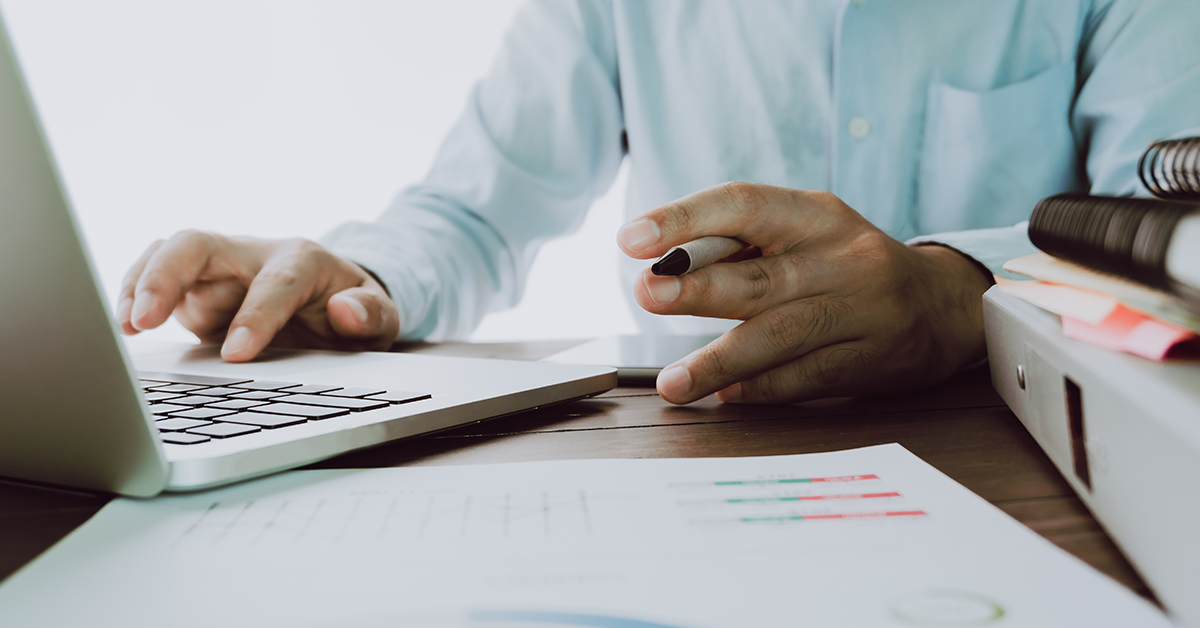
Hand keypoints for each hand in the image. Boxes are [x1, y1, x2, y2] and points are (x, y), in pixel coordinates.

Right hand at [117, 231, 399, 361]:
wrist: (340, 302)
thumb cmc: (356, 310)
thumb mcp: (381, 318)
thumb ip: (370, 314)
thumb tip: (346, 310)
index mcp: (303, 260)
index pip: (274, 282)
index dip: (255, 315)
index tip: (237, 354)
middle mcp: (255, 256)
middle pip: (202, 244)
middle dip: (169, 275)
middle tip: (146, 319)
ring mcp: (220, 271)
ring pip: (170, 254)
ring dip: (142, 283)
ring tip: (126, 324)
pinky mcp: (198, 290)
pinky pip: (156, 278)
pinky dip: (135, 294)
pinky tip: (125, 325)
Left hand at [617, 183, 992, 404]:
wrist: (940, 305)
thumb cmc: (846, 264)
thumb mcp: (804, 234)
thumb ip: (741, 246)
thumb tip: (661, 266)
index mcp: (815, 215)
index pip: (743, 204)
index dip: (684, 219)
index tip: (632, 239)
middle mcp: (842, 258)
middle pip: (761, 275)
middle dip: (697, 288)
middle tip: (647, 294)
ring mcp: (860, 311)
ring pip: (779, 336)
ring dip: (717, 361)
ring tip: (672, 382)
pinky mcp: (869, 360)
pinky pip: (804, 377)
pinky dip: (759, 388)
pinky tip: (726, 395)